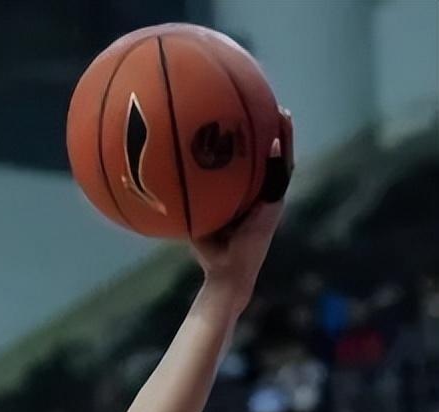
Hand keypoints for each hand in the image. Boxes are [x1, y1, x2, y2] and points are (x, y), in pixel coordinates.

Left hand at [193, 108, 293, 309]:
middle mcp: (262, 193)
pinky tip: (277, 139)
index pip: (252, 162)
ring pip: (283, 161)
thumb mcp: (197, 216)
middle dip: (273, 130)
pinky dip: (281, 157)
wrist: (226, 272)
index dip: (253, 140)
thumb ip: (190, 197)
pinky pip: (280, 176)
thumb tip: (159, 181)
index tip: (247, 115)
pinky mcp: (276, 206)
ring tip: (282, 114)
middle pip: (272, 156)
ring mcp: (272, 199)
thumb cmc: (209, 249)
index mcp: (247, 194)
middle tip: (269, 105)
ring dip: (285, 137)